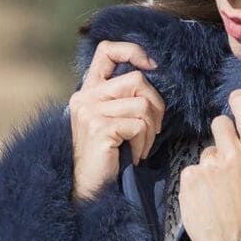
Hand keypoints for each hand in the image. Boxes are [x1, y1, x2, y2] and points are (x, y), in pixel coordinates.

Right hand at [69, 40, 165, 201]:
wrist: (90, 190)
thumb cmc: (108, 158)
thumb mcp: (112, 121)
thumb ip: (123, 98)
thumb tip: (152, 75)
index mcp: (87, 91)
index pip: (107, 50)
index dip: (133, 51)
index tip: (152, 66)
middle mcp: (85, 97)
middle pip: (137, 80)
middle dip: (155, 106)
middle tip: (152, 130)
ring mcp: (90, 112)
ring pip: (142, 104)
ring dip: (150, 130)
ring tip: (141, 147)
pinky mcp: (99, 128)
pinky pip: (138, 125)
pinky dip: (144, 143)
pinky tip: (134, 155)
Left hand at [178, 89, 240, 240]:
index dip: (238, 101)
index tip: (235, 100)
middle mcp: (233, 154)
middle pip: (219, 123)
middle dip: (220, 135)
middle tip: (224, 158)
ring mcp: (209, 165)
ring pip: (205, 152)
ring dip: (209, 167)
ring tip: (217, 192)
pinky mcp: (190, 177)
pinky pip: (192, 171)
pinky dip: (196, 184)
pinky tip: (205, 199)